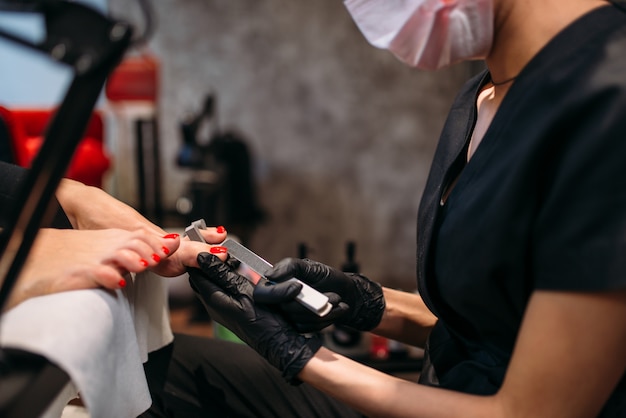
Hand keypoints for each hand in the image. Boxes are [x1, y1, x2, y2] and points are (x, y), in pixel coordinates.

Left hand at [189, 253, 321, 382]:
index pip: (196, 273)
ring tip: (235, 261)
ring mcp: (223, 308)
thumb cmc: (265, 321)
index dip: (201, 257)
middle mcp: (214, 305)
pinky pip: (225, 289)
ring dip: (222, 269)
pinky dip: (230, 278)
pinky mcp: (233, 310)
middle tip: (224, 251)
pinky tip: (242, 273)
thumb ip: (223, 274)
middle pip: (203, 277)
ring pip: (214, 282)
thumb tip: (203, 258)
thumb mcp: (245, 292)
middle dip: (210, 262)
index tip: (211, 244)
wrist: (279, 343)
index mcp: (213, 300)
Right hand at [264, 258, 384, 331]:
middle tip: (332, 295)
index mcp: (276, 285)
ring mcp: (289, 317)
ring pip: (298, 320)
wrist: (345, 292)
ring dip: (322, 311)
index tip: (298, 287)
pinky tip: (337, 310)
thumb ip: (289, 267)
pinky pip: (309, 328)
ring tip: (337, 300)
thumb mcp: (309, 267)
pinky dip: (326, 319)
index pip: (263, 294)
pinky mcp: (300, 327)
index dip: (279, 293)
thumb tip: (269, 275)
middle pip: (284, 309)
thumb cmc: (326, 276)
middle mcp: (279, 302)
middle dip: (309, 303)